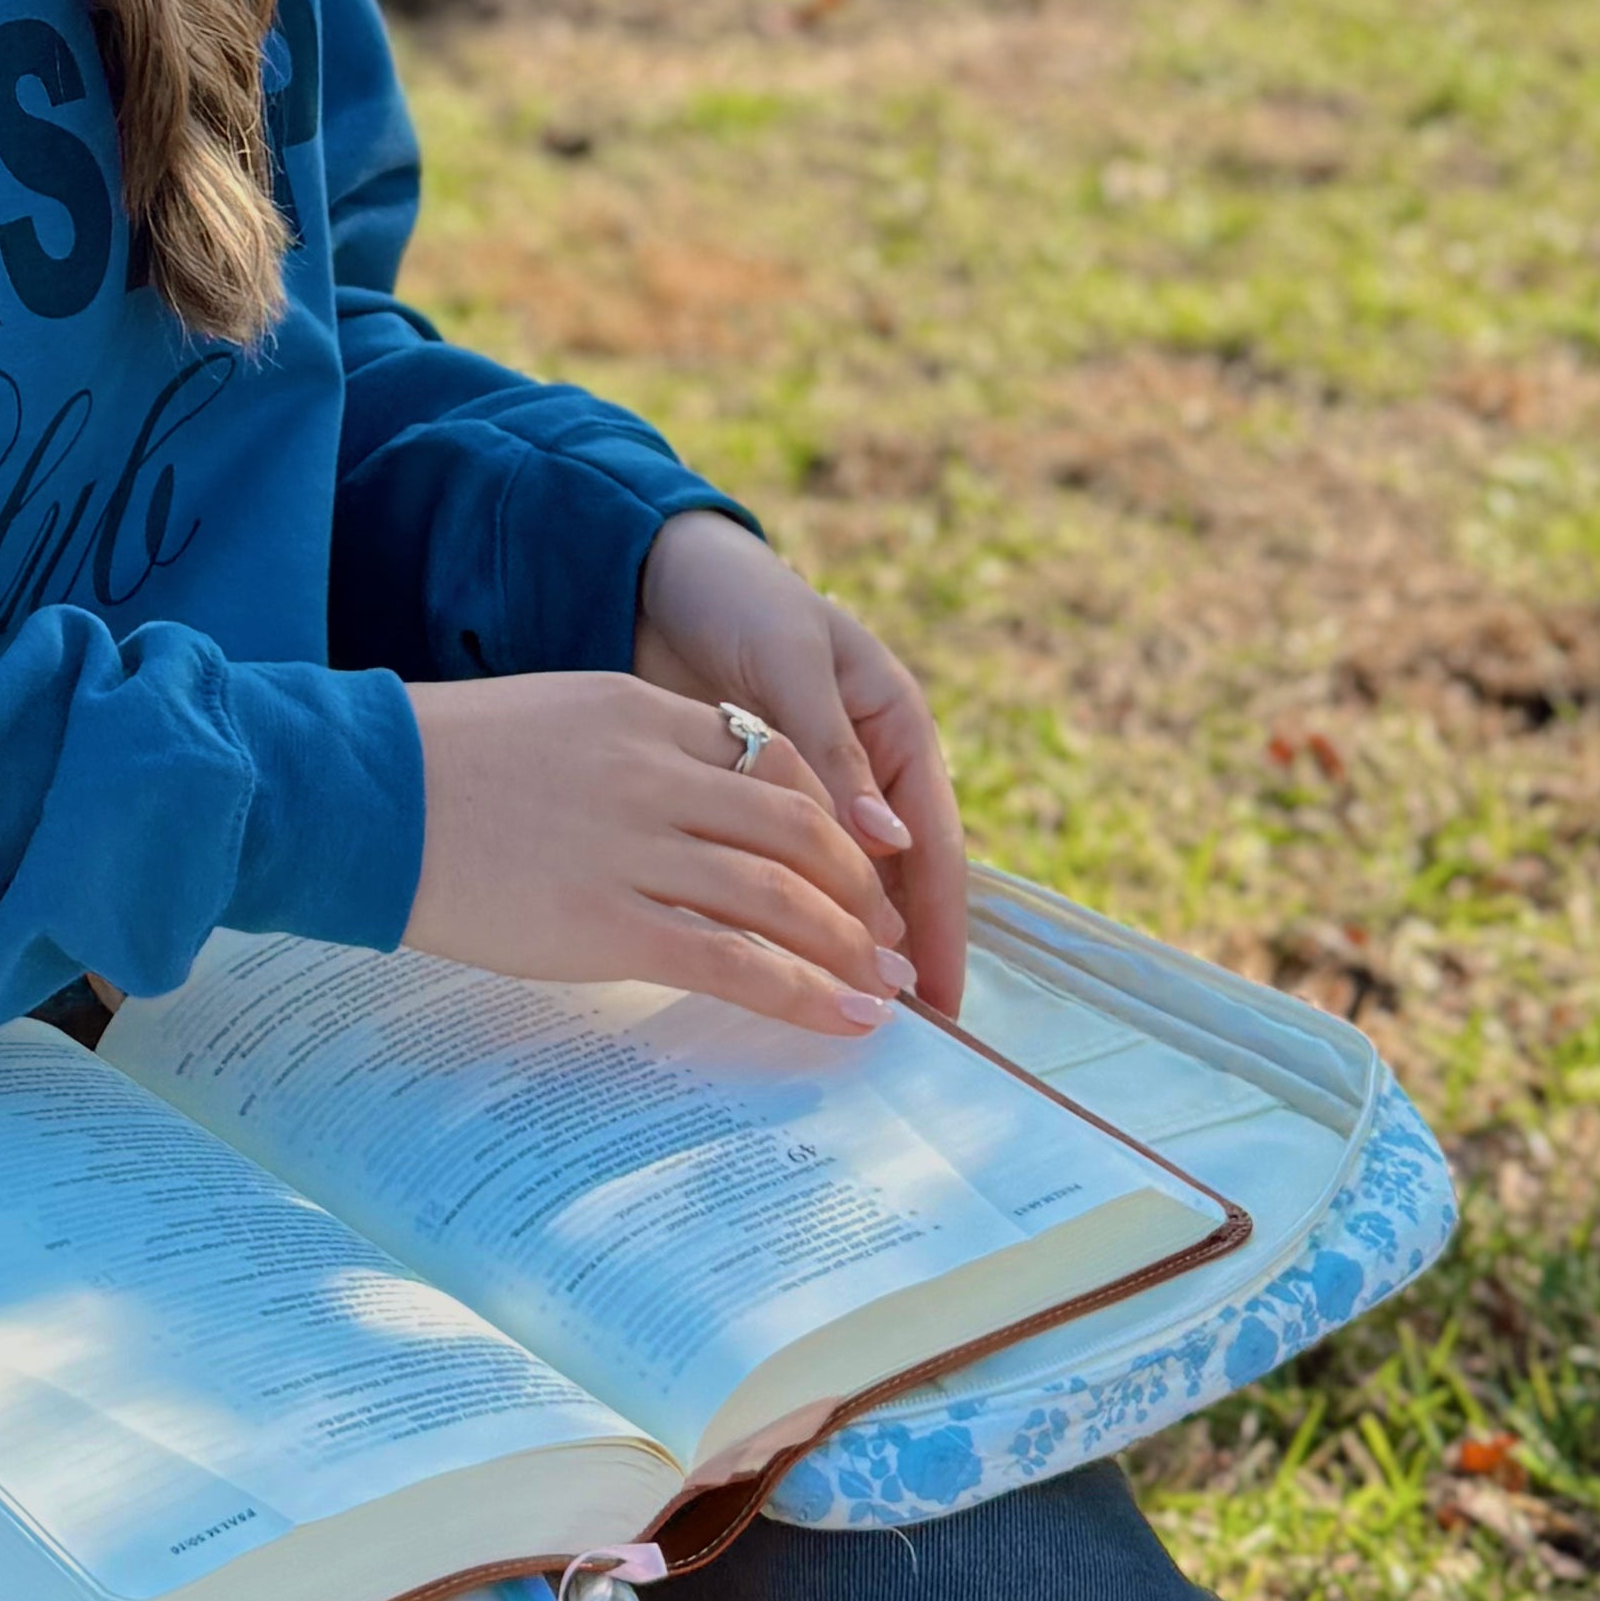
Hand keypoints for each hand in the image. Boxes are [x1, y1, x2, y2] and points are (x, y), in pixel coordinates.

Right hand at [400, 675, 919, 1038]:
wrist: (360, 794)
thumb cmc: (434, 765)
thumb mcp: (551, 723)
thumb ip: (625, 755)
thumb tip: (675, 812)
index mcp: (645, 714)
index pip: (776, 762)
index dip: (833, 819)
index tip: (858, 863)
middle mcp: (659, 774)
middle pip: (800, 830)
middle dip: (861, 890)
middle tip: (890, 936)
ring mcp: (639, 848)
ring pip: (783, 897)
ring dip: (851, 948)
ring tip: (886, 987)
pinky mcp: (611, 923)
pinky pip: (736, 960)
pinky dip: (805, 993)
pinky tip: (844, 1017)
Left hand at [633, 513, 969, 1009]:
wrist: (660, 571)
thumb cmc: (739, 600)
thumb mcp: (790, 664)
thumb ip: (832, 750)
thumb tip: (890, 843)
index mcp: (897, 728)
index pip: (935, 845)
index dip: (939, 923)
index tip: (940, 996)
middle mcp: (867, 766)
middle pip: (898, 876)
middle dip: (900, 949)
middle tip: (896, 1029)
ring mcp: (816, 786)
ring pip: (844, 880)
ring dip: (846, 940)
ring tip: (844, 1011)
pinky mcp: (756, 799)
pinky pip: (785, 868)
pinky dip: (788, 914)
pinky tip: (775, 965)